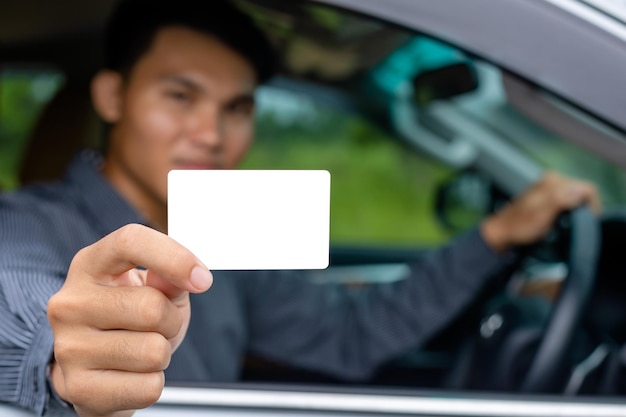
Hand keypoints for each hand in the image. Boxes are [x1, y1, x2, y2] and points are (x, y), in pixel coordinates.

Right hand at [47, 224, 212, 416]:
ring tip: (140, 350)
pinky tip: (131, 375)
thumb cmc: (130, 320)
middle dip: (171, 321)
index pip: (130, 241)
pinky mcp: (76, 387)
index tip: (203, 280)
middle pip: (151, 306)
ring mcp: (68, 346)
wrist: (97, 371)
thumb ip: (170, 278)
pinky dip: (152, 383)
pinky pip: (148, 387)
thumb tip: (190, 276)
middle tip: (158, 327)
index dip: (174, 257)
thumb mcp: (154, 289)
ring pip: (153, 351)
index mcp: (90, 264)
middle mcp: (71, 302)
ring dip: (161, 354)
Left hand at [481, 172, 600, 252]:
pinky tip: (559, 219)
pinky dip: (568, 210)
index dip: (592, 206)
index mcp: (553, 181)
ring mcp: (549, 187)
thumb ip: (560, 201)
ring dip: (575, 210)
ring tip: (565, 222)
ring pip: (576, 197)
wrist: (503, 231)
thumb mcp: (542, 215)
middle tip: (574, 224)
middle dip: (583, 208)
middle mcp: (552, 180)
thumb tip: (578, 193)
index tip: (588, 220)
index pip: (587, 188)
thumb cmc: (519, 226)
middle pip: (583, 192)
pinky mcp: (547, 195)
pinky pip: (568, 200)